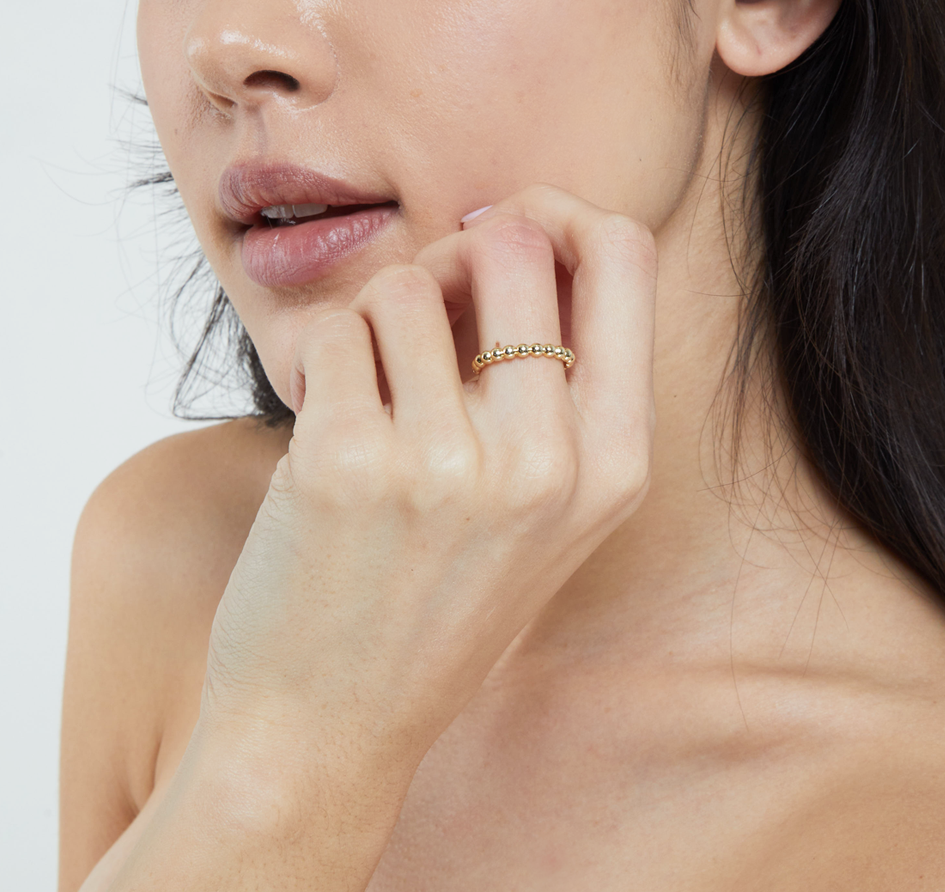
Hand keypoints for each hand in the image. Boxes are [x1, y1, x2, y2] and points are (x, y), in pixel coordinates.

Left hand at [200, 185, 656, 785]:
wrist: (327, 729)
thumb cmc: (433, 604)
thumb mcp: (548, 510)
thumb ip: (556, 382)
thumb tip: (507, 223)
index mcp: (614, 464)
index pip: (627, 255)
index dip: (562, 215)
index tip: (506, 235)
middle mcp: (547, 462)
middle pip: (515, 242)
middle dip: (455, 254)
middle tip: (421, 310)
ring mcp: (447, 464)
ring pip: (405, 283)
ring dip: (374, 321)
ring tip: (368, 395)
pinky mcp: (348, 461)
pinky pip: (332, 330)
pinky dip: (318, 362)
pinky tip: (323, 427)